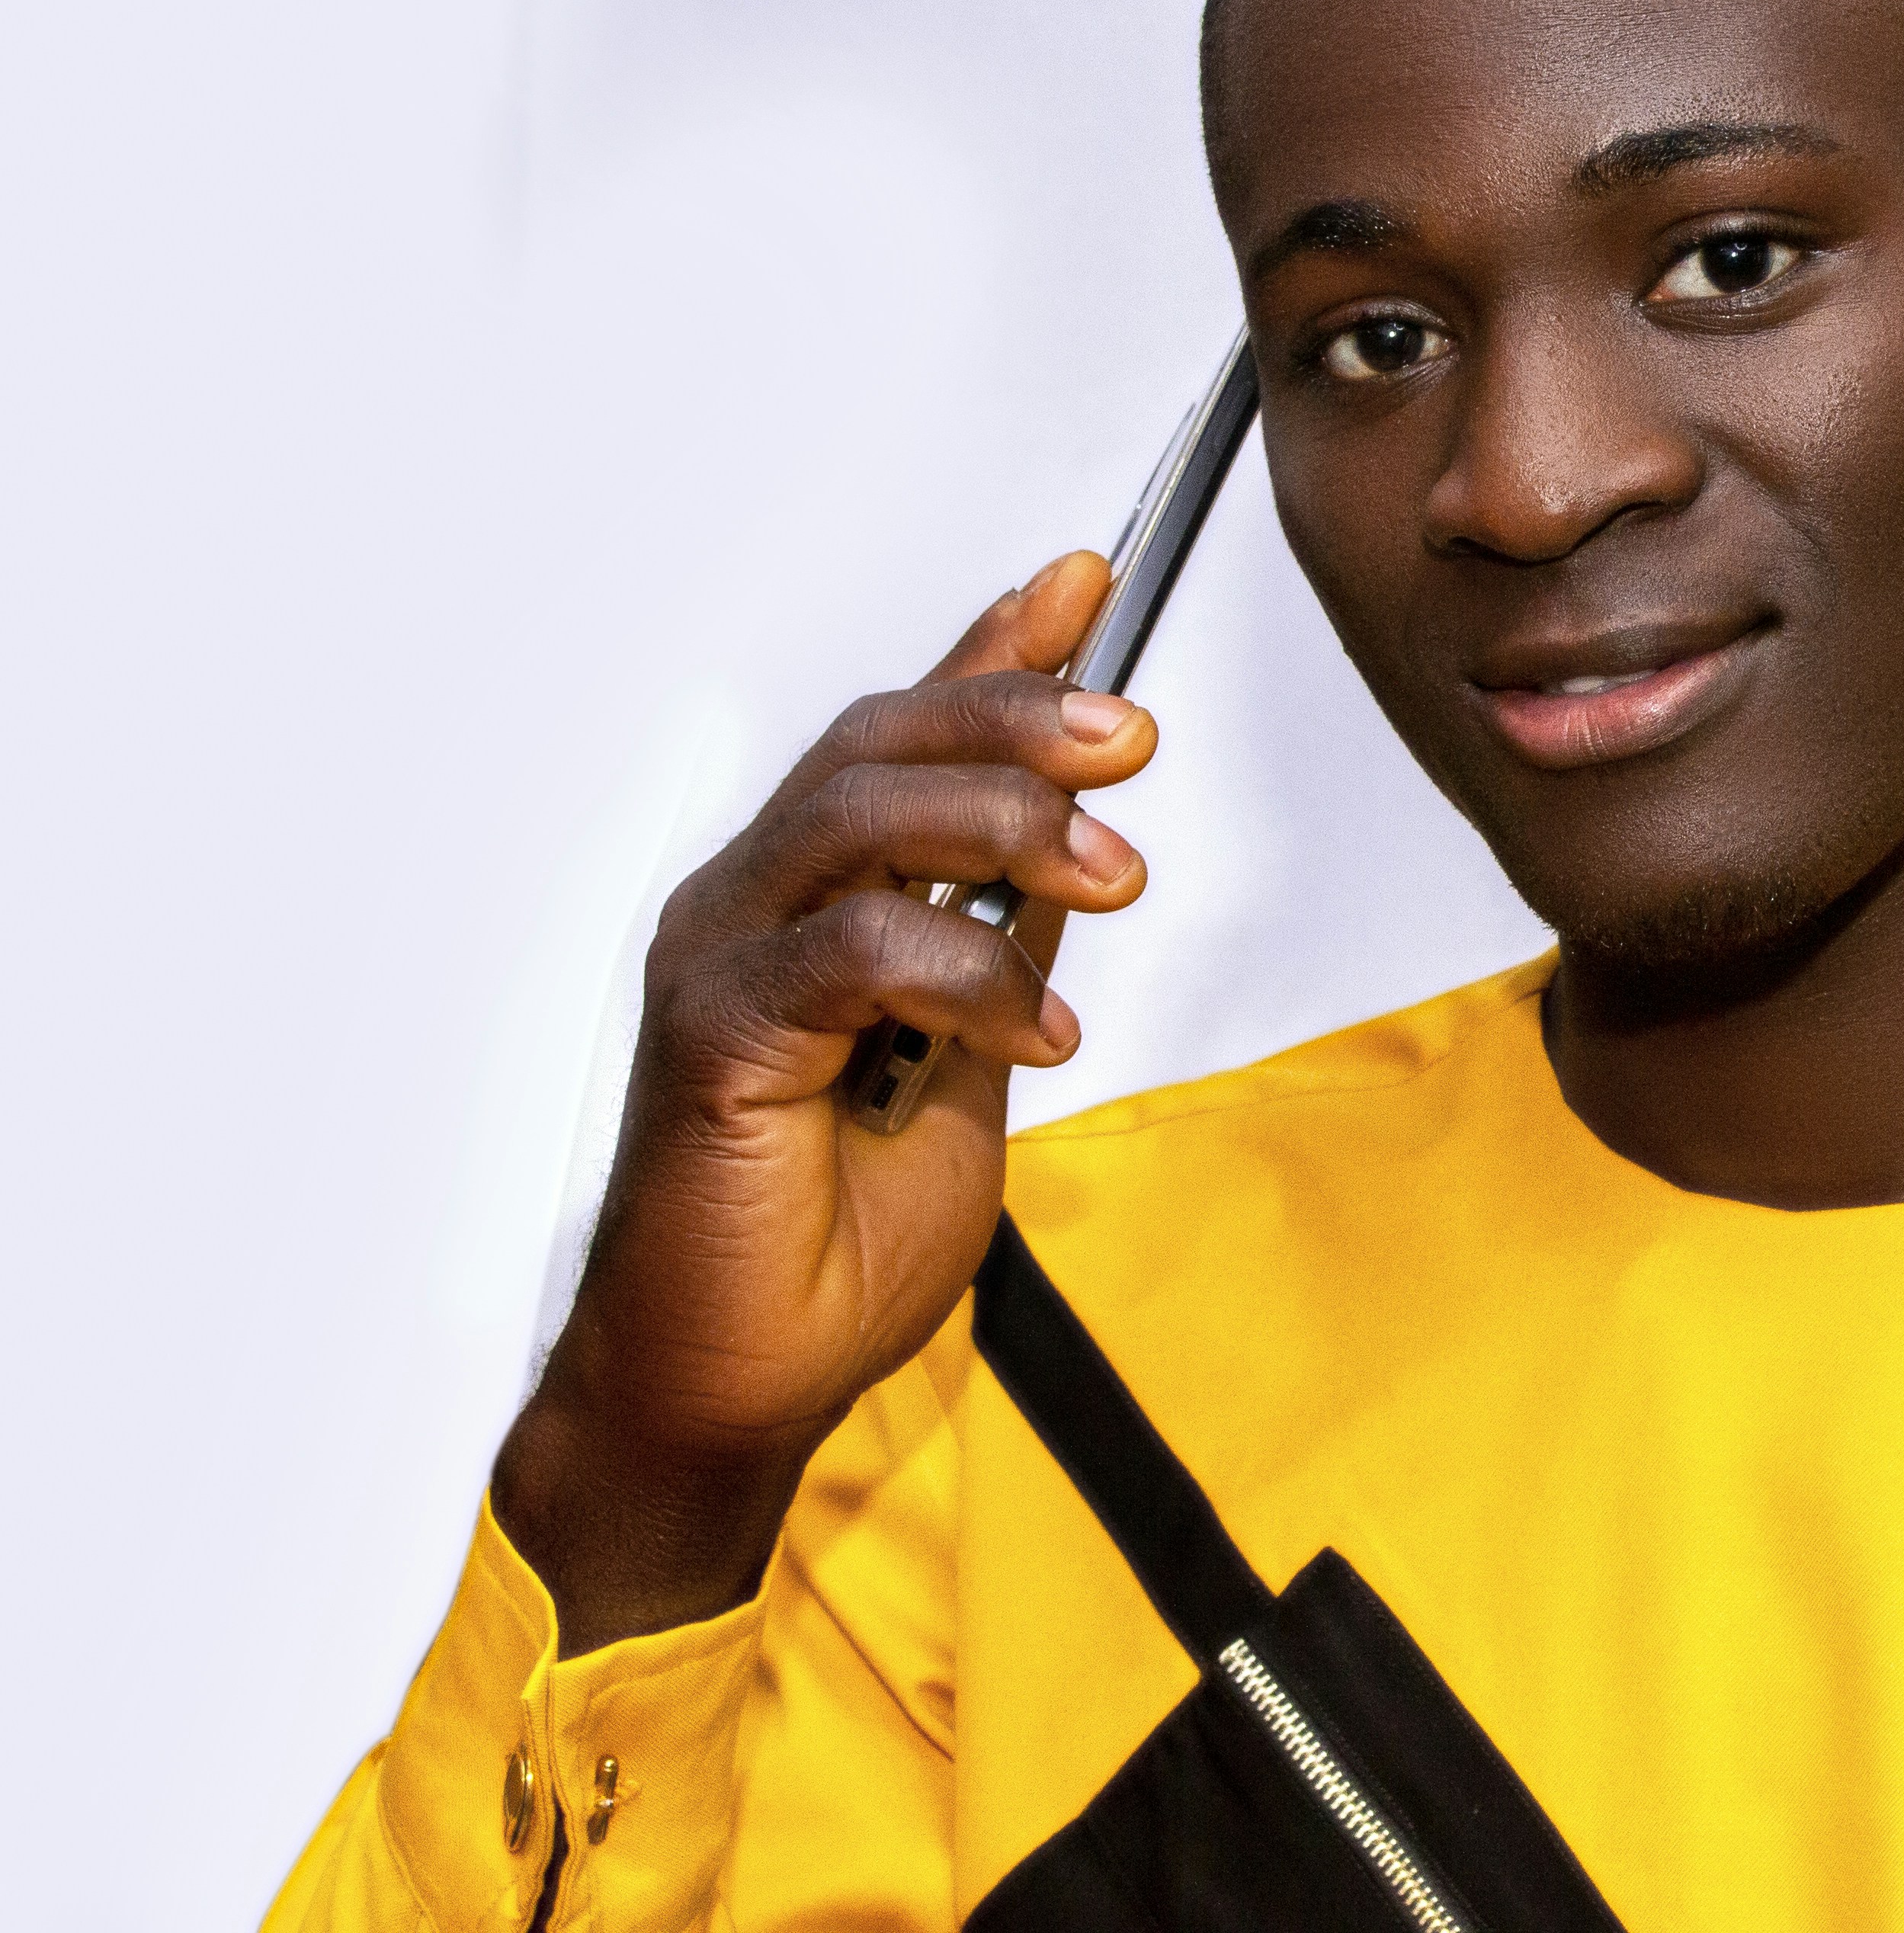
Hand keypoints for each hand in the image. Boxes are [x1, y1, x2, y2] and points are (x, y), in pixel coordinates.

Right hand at [491, 553, 1155, 1650]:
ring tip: (1111, 881)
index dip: (990, 651)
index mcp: (807, 896)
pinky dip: (966, 976)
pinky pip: (850, 950)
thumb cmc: (834, 1237)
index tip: (1086, 583)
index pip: (901, 735)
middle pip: (880, 743)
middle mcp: (751, 902)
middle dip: (1016, 715)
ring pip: (862, 816)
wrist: (735, 1381)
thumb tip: (1072, 854)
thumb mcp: (971, 1061)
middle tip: (1129, 738)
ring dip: (1007, 827)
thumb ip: (1002, 947)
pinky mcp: (714, 1034)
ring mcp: (719, 957)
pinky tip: (1037, 1030)